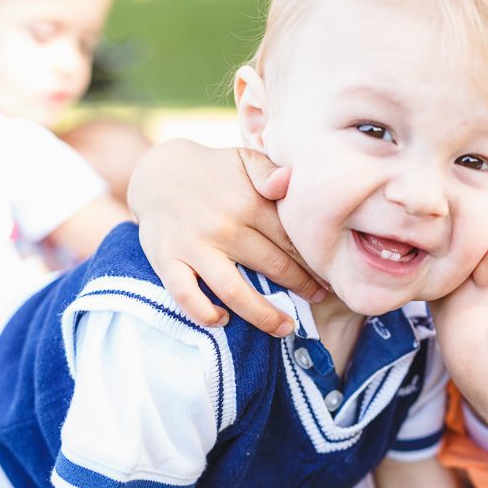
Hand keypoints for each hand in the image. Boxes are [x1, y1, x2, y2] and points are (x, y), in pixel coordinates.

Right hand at [128, 139, 326, 336]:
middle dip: (301, 287)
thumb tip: (290, 181)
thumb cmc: (214, 170)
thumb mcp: (244, 159)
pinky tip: (222, 321)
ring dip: (263, 315)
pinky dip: (203, 312)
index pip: (291, 241)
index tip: (330, 277)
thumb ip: (270, 170)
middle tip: (319, 299)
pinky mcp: (166, 259)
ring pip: (233, 290)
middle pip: (272, 267)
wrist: (157, 170)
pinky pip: (185, 295)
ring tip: (285, 328)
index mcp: (249, 203)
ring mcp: (194, 245)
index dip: (314, 263)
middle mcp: (223, 226)